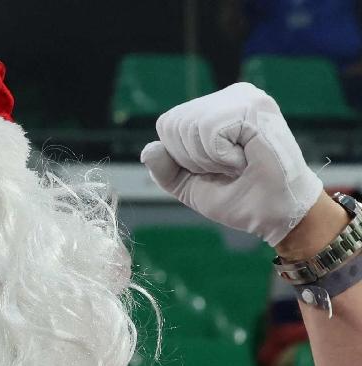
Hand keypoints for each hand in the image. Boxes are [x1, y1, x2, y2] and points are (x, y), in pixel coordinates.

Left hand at [141, 82, 323, 246]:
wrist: (271, 213)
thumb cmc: (236, 195)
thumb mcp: (187, 184)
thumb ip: (164, 168)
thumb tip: (150, 149)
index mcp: (214, 108)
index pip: (167, 124)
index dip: (180, 156)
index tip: (212, 168)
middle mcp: (230, 96)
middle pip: (173, 124)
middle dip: (192, 158)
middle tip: (226, 167)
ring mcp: (244, 97)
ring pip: (190, 126)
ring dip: (208, 158)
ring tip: (236, 163)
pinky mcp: (255, 106)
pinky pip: (210, 131)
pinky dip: (221, 156)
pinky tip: (244, 159)